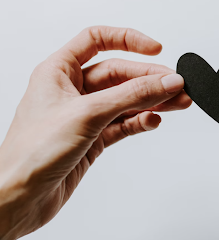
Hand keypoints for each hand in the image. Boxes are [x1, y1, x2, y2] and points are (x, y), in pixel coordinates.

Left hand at [0, 27, 190, 239]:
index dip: (127, 40)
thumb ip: (132, 95)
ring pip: (127, 99)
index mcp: (59, 71)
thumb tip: (166, 81)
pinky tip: (153, 121)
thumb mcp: (88, 114)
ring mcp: (85, 115)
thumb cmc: (31, 153)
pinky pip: (125, 123)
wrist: (18, 199)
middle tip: (177, 86)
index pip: (97, 40)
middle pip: (120, 73)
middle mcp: (72, 90)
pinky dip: (141, 121)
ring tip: (178, 103)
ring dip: (153, 101)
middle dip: (151, 79)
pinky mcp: (94, 138)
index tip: (155, 49)